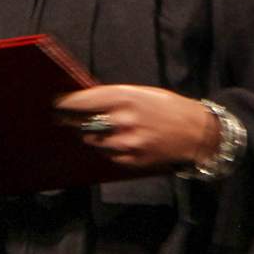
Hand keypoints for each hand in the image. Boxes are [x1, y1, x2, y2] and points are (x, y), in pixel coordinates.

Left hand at [52, 85, 218, 171]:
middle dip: (74, 121)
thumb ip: (114, 98)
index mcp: (124, 97)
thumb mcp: (141, 93)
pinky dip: (108, 149)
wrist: (196, 133)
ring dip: (93, 136)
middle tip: (67, 119)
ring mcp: (126, 143)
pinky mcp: (131, 160)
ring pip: (93, 141)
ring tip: (103, 130)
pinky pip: (108, 156)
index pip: (81, 101)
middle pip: (82, 123)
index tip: (57, 104)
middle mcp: (122, 121)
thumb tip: (84, 102)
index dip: (66, 103)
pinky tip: (119, 143)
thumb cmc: (168, 108)